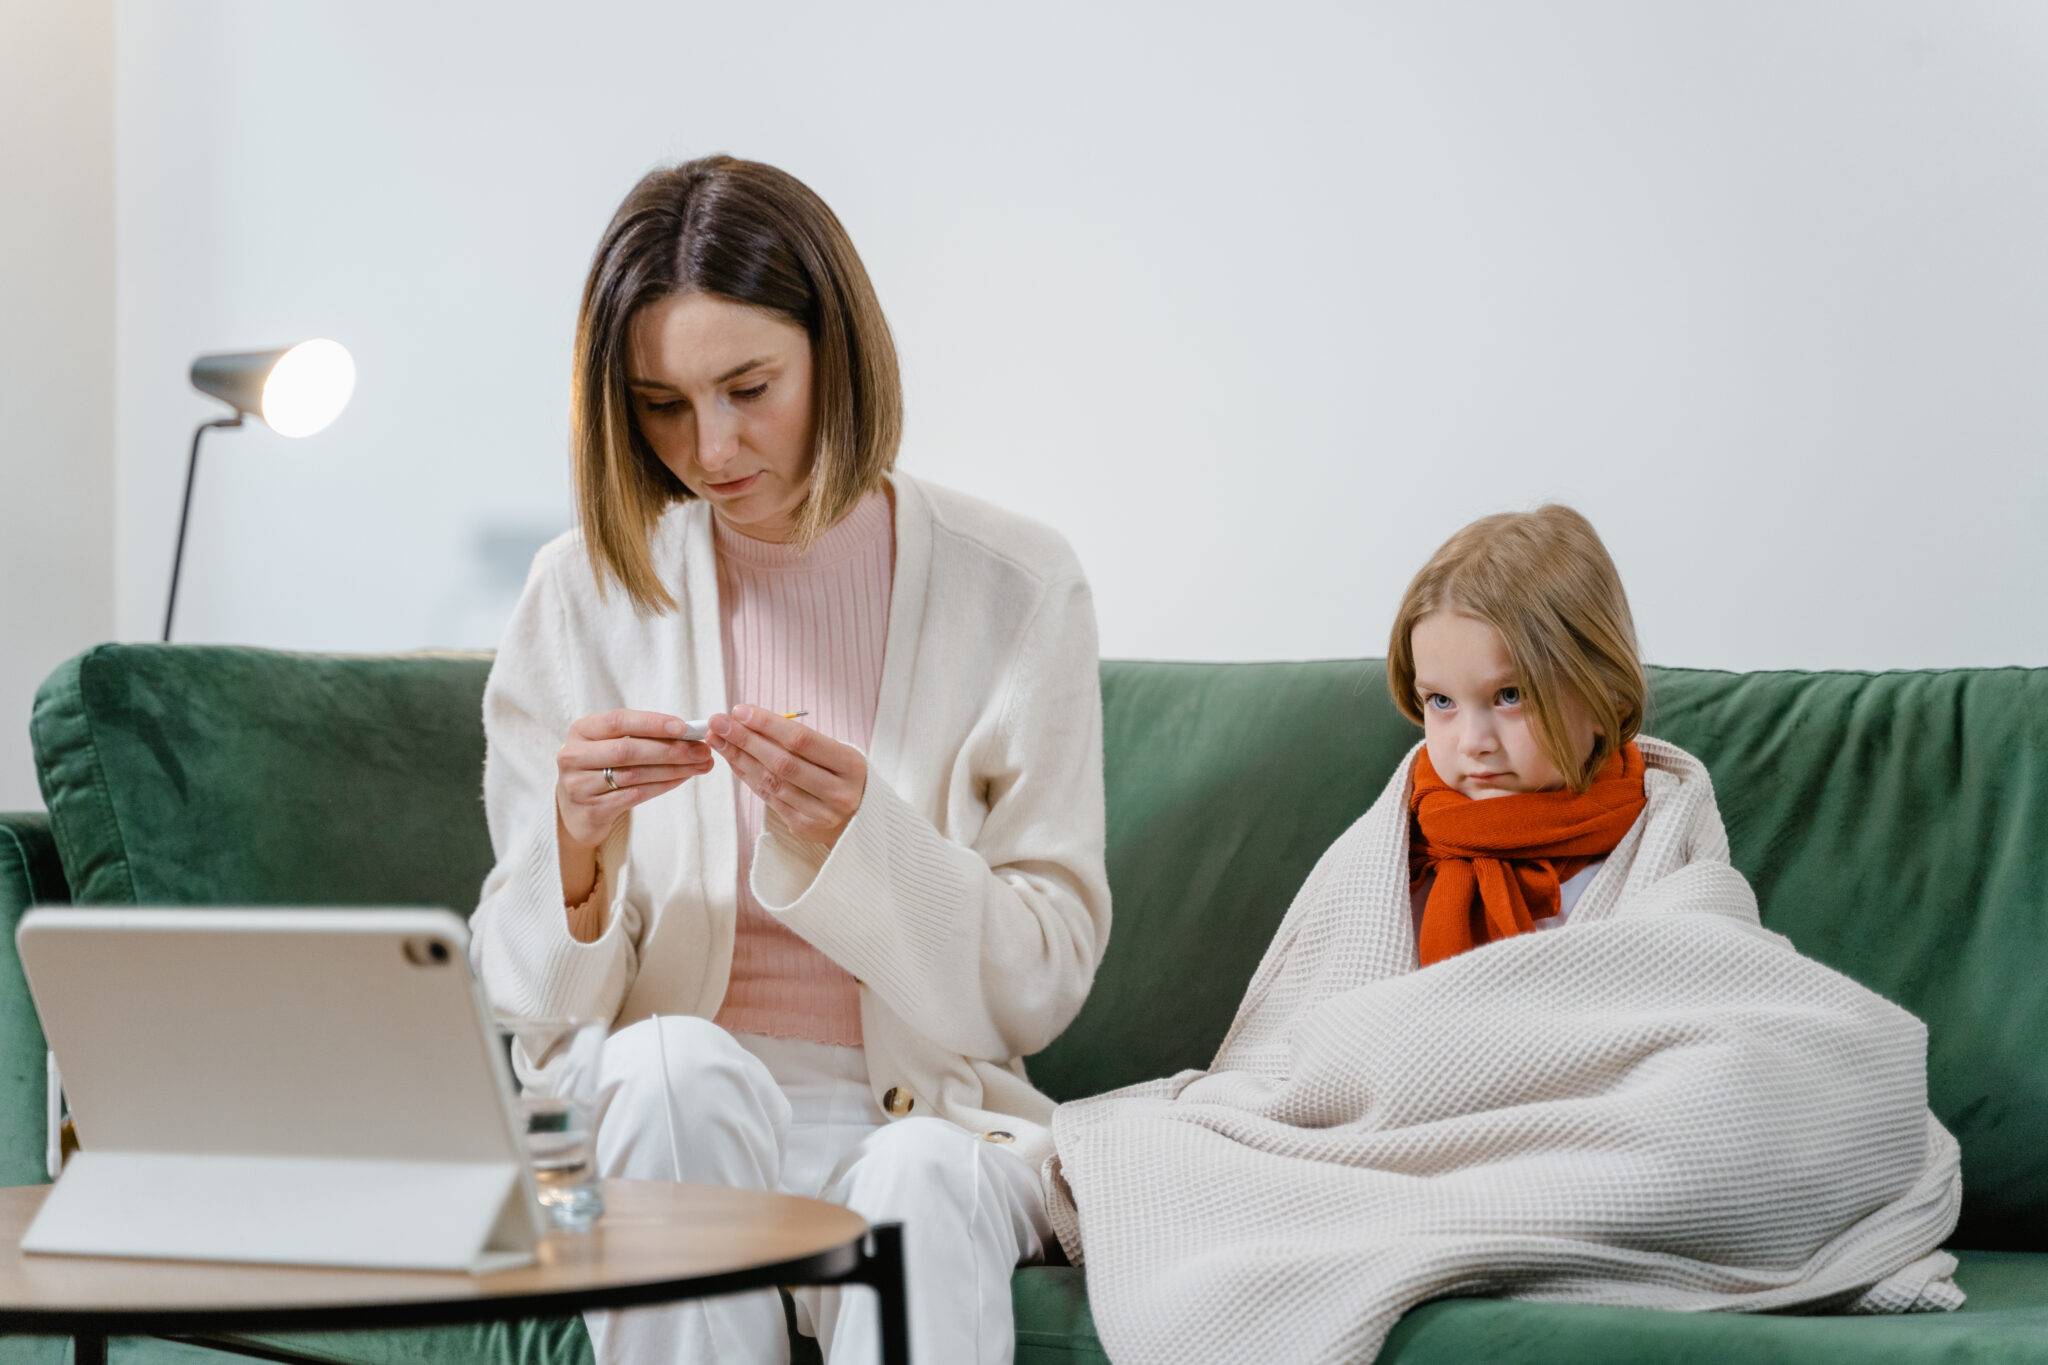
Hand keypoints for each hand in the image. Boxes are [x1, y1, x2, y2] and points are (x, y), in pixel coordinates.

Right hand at [555, 708, 713, 851]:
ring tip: (700, 765)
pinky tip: (681, 779)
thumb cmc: (602, 768)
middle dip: (670, 750)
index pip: (618, 721)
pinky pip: (635, 795)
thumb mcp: (609, 744)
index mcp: (581, 730)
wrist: (576, 811)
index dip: (652, 723)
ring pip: (634, 774)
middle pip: (627, 750)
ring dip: (673, 769)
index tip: (685, 727)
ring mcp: (579, 785)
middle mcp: (574, 756)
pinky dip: (662, 786)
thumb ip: (641, 736)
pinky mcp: (591, 810)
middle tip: (702, 751)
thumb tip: (689, 732)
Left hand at [707, 704, 867, 846]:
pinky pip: (769, 797)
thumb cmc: (845, 777)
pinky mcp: (804, 827)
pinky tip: (734, 760)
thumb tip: (751, 720)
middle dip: (745, 739)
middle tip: (718, 722)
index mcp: (851, 765)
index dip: (768, 724)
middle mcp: (838, 791)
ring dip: (739, 758)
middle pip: (782, 762)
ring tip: (718, 739)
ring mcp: (821, 813)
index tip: (740, 710)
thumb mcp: (839, 754)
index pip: (802, 740)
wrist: (864, 821)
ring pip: (771, 782)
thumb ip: (802, 741)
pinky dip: (748, 776)